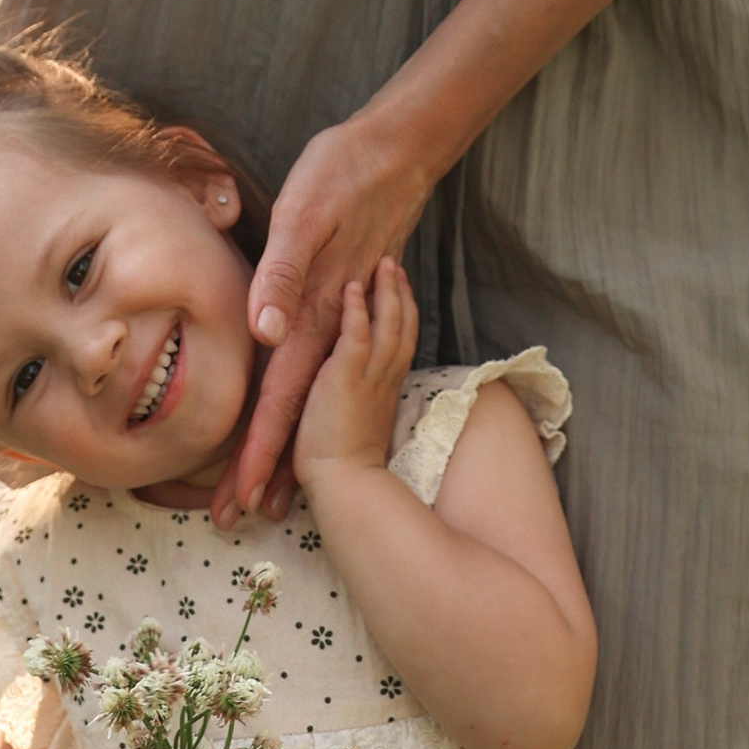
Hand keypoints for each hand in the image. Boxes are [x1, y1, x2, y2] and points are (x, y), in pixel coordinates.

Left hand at [210, 107, 430, 525]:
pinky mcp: (348, 303)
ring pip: (308, 398)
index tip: (241, 499)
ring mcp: (342, 320)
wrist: (395, 151)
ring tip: (272, 493)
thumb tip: (264, 335)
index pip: (278, 397)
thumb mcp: (306, 215)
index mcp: (312, 315)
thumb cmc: (341, 174)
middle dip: (268, 466)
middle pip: (292, 411)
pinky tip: (304, 417)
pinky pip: (323, 369)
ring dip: (290, 446)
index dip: (259, 451)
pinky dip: (307, 404)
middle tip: (239, 517)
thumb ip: (284, 275)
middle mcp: (329, 328)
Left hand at [293, 263, 418, 497]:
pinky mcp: (346, 376)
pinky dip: (358, 309)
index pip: (402, 341)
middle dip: (402, 294)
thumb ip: (360, 395)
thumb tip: (356, 388)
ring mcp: (368, 376)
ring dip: (388, 292)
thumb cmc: (343, 462)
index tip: (402, 291)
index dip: (405, 314)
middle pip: (403, 325)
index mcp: (386, 386)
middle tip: (397, 266)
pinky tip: (354, 287)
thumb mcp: (359, 419)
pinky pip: (357, 334)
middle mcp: (383, 377)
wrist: (343, 484)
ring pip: (388, 324)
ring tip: (386, 264)